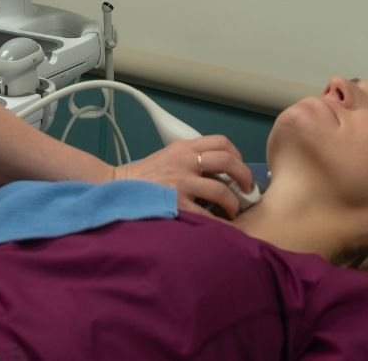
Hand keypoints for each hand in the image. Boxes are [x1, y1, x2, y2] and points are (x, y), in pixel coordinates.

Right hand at [116, 136, 253, 218]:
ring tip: (232, 210)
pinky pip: (207, 215)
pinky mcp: (177, 203)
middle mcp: (185, 162)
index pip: (220, 142)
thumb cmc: (145, 176)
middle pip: (227, 161)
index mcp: (184, 148)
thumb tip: (220, 173)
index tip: (239, 167)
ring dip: (233, 203)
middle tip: (247, 188)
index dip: (237, 154)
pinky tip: (221, 226)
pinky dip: (219, 223)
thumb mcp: (168, 156)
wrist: (119, 188)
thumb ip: (191, 158)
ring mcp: (182, 183)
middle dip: (244, 176)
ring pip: (221, 191)